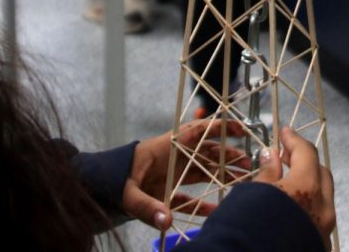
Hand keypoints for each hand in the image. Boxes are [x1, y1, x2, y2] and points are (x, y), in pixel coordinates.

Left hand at [122, 119, 249, 229]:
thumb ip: (146, 206)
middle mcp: (175, 158)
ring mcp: (173, 174)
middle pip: (208, 153)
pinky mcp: (167, 192)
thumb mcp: (128, 191)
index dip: (221, 127)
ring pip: (204, 172)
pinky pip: (190, 197)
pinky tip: (216, 209)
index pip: (199, 131)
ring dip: (223, 175)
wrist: (98, 186)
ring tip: (243, 181)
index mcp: (169, 146)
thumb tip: (166, 221)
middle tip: (250, 163)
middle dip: (230, 156)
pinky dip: (203, 204)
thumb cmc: (113, 179)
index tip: (241, 128)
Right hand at [254, 126, 335, 246]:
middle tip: (286, 157)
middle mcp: (322, 207)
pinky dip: (308, 206)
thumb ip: (267, 173)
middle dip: (306, 161)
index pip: (306, 152)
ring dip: (308, 184)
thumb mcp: (252, 194)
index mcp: (306, 187)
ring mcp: (324, 228)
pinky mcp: (319, 244)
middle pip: (321, 172)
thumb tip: (273, 157)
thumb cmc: (247, 228)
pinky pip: (319, 217)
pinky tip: (290, 207)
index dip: (294, 140)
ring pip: (323, 197)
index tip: (285, 132)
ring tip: (287, 182)